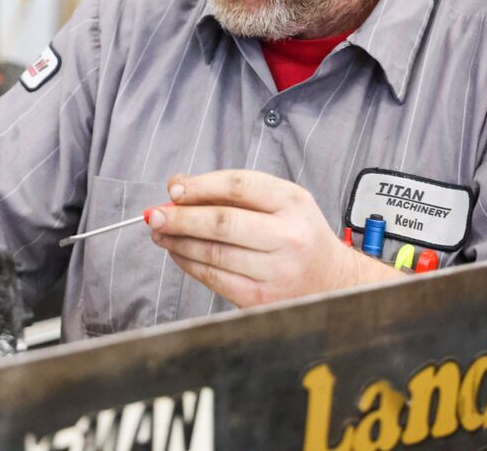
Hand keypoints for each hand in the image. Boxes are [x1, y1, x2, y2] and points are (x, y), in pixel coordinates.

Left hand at [146, 170, 396, 307]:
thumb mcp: (277, 200)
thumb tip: (177, 186)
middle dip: (180, 218)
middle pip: (222, 223)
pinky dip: (188, 264)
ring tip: (159, 233)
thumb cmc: (296, 232)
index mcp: (293, 203)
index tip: (174, 190)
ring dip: (178, 242)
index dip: (200, 186)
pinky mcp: (261, 300)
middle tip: (154, 215)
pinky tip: (177, 253)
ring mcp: (276, 272)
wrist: (332, 282)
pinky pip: (214, 279)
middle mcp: (288, 237)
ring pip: (213, 254)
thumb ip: (229, 190)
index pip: (239, 186)